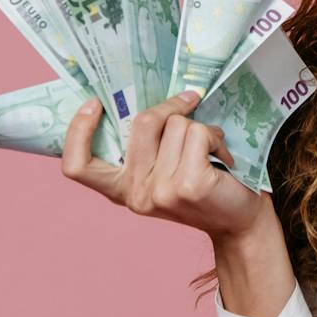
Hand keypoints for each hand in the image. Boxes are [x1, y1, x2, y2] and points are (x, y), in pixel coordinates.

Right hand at [57, 88, 269, 240]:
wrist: (240, 222)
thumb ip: (148, 145)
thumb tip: (147, 94)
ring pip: (176, 125)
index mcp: (122, 189)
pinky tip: (222, 157)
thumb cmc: (204, 186)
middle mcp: (135, 194)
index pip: (78, 166)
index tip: (94, 104)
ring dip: (201, 128)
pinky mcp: (189, 185)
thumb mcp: (164, 169)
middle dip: (171, 107)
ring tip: (211, 149)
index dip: (77, 131)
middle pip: (142, 123)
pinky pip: (198, 133)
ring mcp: (161, 191)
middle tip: (189, 104)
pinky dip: (215, 136)